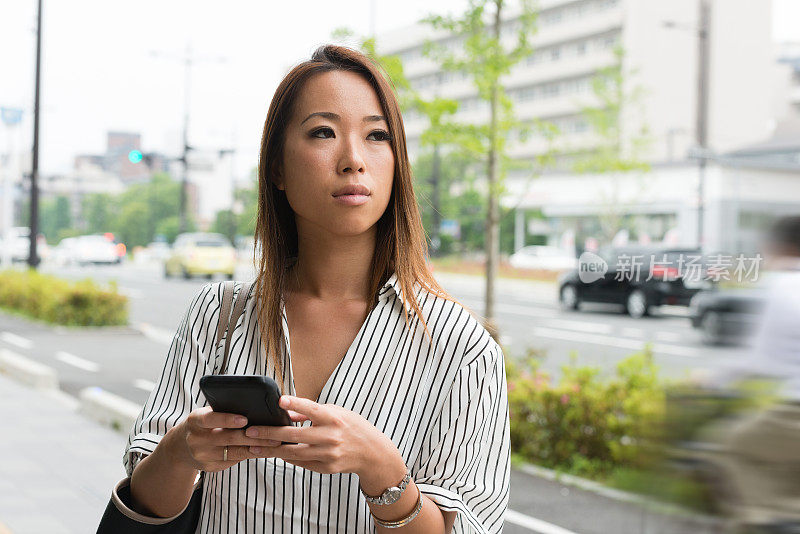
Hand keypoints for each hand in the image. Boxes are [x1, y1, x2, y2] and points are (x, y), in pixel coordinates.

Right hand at [169, 405, 309, 472]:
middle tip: (275, 433)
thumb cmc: (202, 424)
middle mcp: (196, 440)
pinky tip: (265, 451)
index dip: (228, 419)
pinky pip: (234, 461)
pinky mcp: (210, 467)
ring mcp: (203, 456)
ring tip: (275, 443)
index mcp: (195, 421)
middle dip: (254, 436)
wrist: (180, 448)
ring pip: (235, 452)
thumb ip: (223, 411)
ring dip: (257, 448)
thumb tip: (255, 406)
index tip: (245, 419)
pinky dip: (250, 455)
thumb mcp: (205, 414)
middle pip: (229, 438)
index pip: (211, 418)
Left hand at [243, 395, 397, 476]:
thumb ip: (311, 413)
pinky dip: (286, 457)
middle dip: (270, 433)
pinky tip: (273, 452)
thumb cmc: (352, 427)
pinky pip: (300, 462)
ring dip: (271, 449)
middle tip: (250, 431)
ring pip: (292, 453)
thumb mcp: (336, 412)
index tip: (280, 400)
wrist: (372, 453)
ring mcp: (328, 454)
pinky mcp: (326, 467)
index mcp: (334, 418)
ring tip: (253, 446)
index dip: (296, 404)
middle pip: (295, 435)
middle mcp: (330, 437)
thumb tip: (287, 412)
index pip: (312, 409)